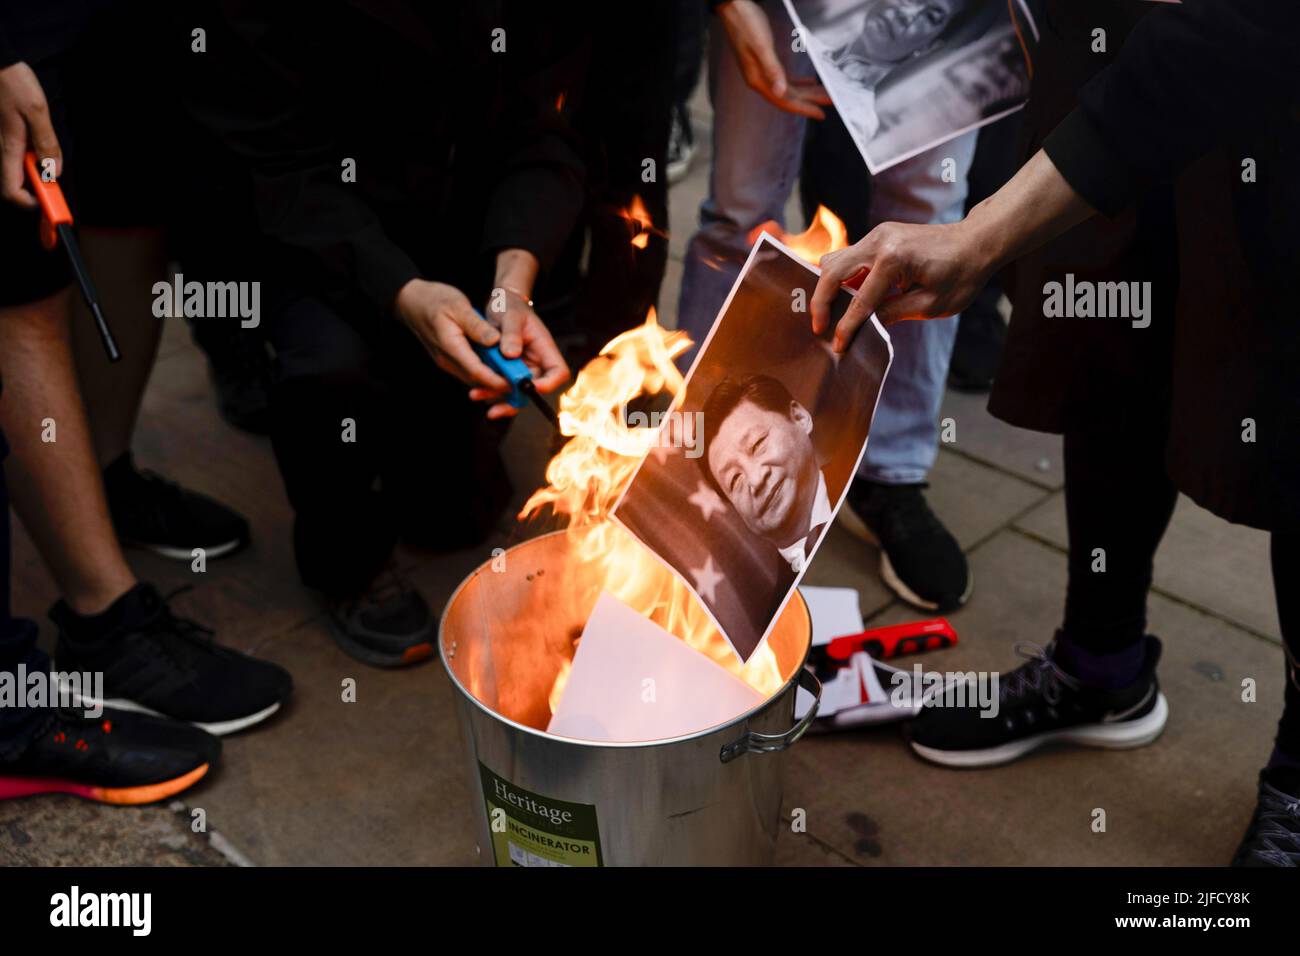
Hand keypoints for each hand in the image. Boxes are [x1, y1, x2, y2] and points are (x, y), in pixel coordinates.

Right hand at [0, 62, 61, 207]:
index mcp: (8, 147)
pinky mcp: (5, 133)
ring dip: (36, 170)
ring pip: (17, 168)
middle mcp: (1, 148)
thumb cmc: (13, 82)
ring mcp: (2, 141)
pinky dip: (31, 156)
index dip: (31, 203)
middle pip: (15, 182)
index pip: (11, 191)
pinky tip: (40, 143)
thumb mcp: (36, 111)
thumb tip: (54, 170)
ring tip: (50, 157)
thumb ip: (46, 142)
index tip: (51, 202)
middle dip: (37, 187)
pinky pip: (17, 153)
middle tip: (56, 179)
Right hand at [394, 278, 513, 393]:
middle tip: (522, 382)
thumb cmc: (434, 301)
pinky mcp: (449, 360)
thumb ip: (477, 326)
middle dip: (499, 385)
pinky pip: (469, 371)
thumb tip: (494, 341)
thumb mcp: (459, 306)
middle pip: (477, 380)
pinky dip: (485, 373)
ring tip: (515, 378)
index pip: (477, 372)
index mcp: (451, 347)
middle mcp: (448, 360)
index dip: (497, 380)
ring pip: (473, 378)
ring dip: (492, 381)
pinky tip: (499, 368)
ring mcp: (447, 362)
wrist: (412, 302)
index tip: (515, 382)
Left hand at [469, 286, 568, 418]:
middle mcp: (536, 363)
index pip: (558, 373)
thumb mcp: (510, 316)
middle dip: (514, 400)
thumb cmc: (509, 306)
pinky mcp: (507, 372)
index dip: (548, 384)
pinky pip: (503, 387)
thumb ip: (511, 333)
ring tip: (476, 395)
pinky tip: (476, 390)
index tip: (530, 387)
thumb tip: (511, 354)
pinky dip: (490, 391)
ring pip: (516, 393)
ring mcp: (522, 369)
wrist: (498, 305)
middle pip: (534, 390)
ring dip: (498, 399)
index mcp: (544, 349)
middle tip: (495, 409)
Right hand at [717, 1, 830, 118]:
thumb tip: (780, 92)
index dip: (803, 108)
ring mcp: (763, 72)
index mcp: (758, 80)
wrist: (734, 8)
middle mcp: (760, 80)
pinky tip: (810, 82)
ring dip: (807, 92)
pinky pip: (785, 78)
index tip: (820, 113)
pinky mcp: (766, 62)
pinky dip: (799, 82)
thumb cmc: (746, 24)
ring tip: (825, 93)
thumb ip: (772, 69)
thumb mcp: (761, 46)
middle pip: (789, 97)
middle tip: (831, 101)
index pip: (784, 101)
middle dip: (811, 100)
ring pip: (789, 88)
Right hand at [811, 219, 995, 351]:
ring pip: (835, 260)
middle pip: (832, 271)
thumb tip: (864, 326)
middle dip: (821, 302)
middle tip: (819, 328)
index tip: (837, 347)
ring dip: (828, 287)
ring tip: (830, 314)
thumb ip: (892, 314)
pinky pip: (849, 257)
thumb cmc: (961, 275)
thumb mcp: (930, 305)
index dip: (846, 327)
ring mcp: (877, 235)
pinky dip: (842, 277)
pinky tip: (847, 297)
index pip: (860, 300)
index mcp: (893, 260)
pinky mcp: (879, 236)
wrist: (976, 241)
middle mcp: (879, 242)